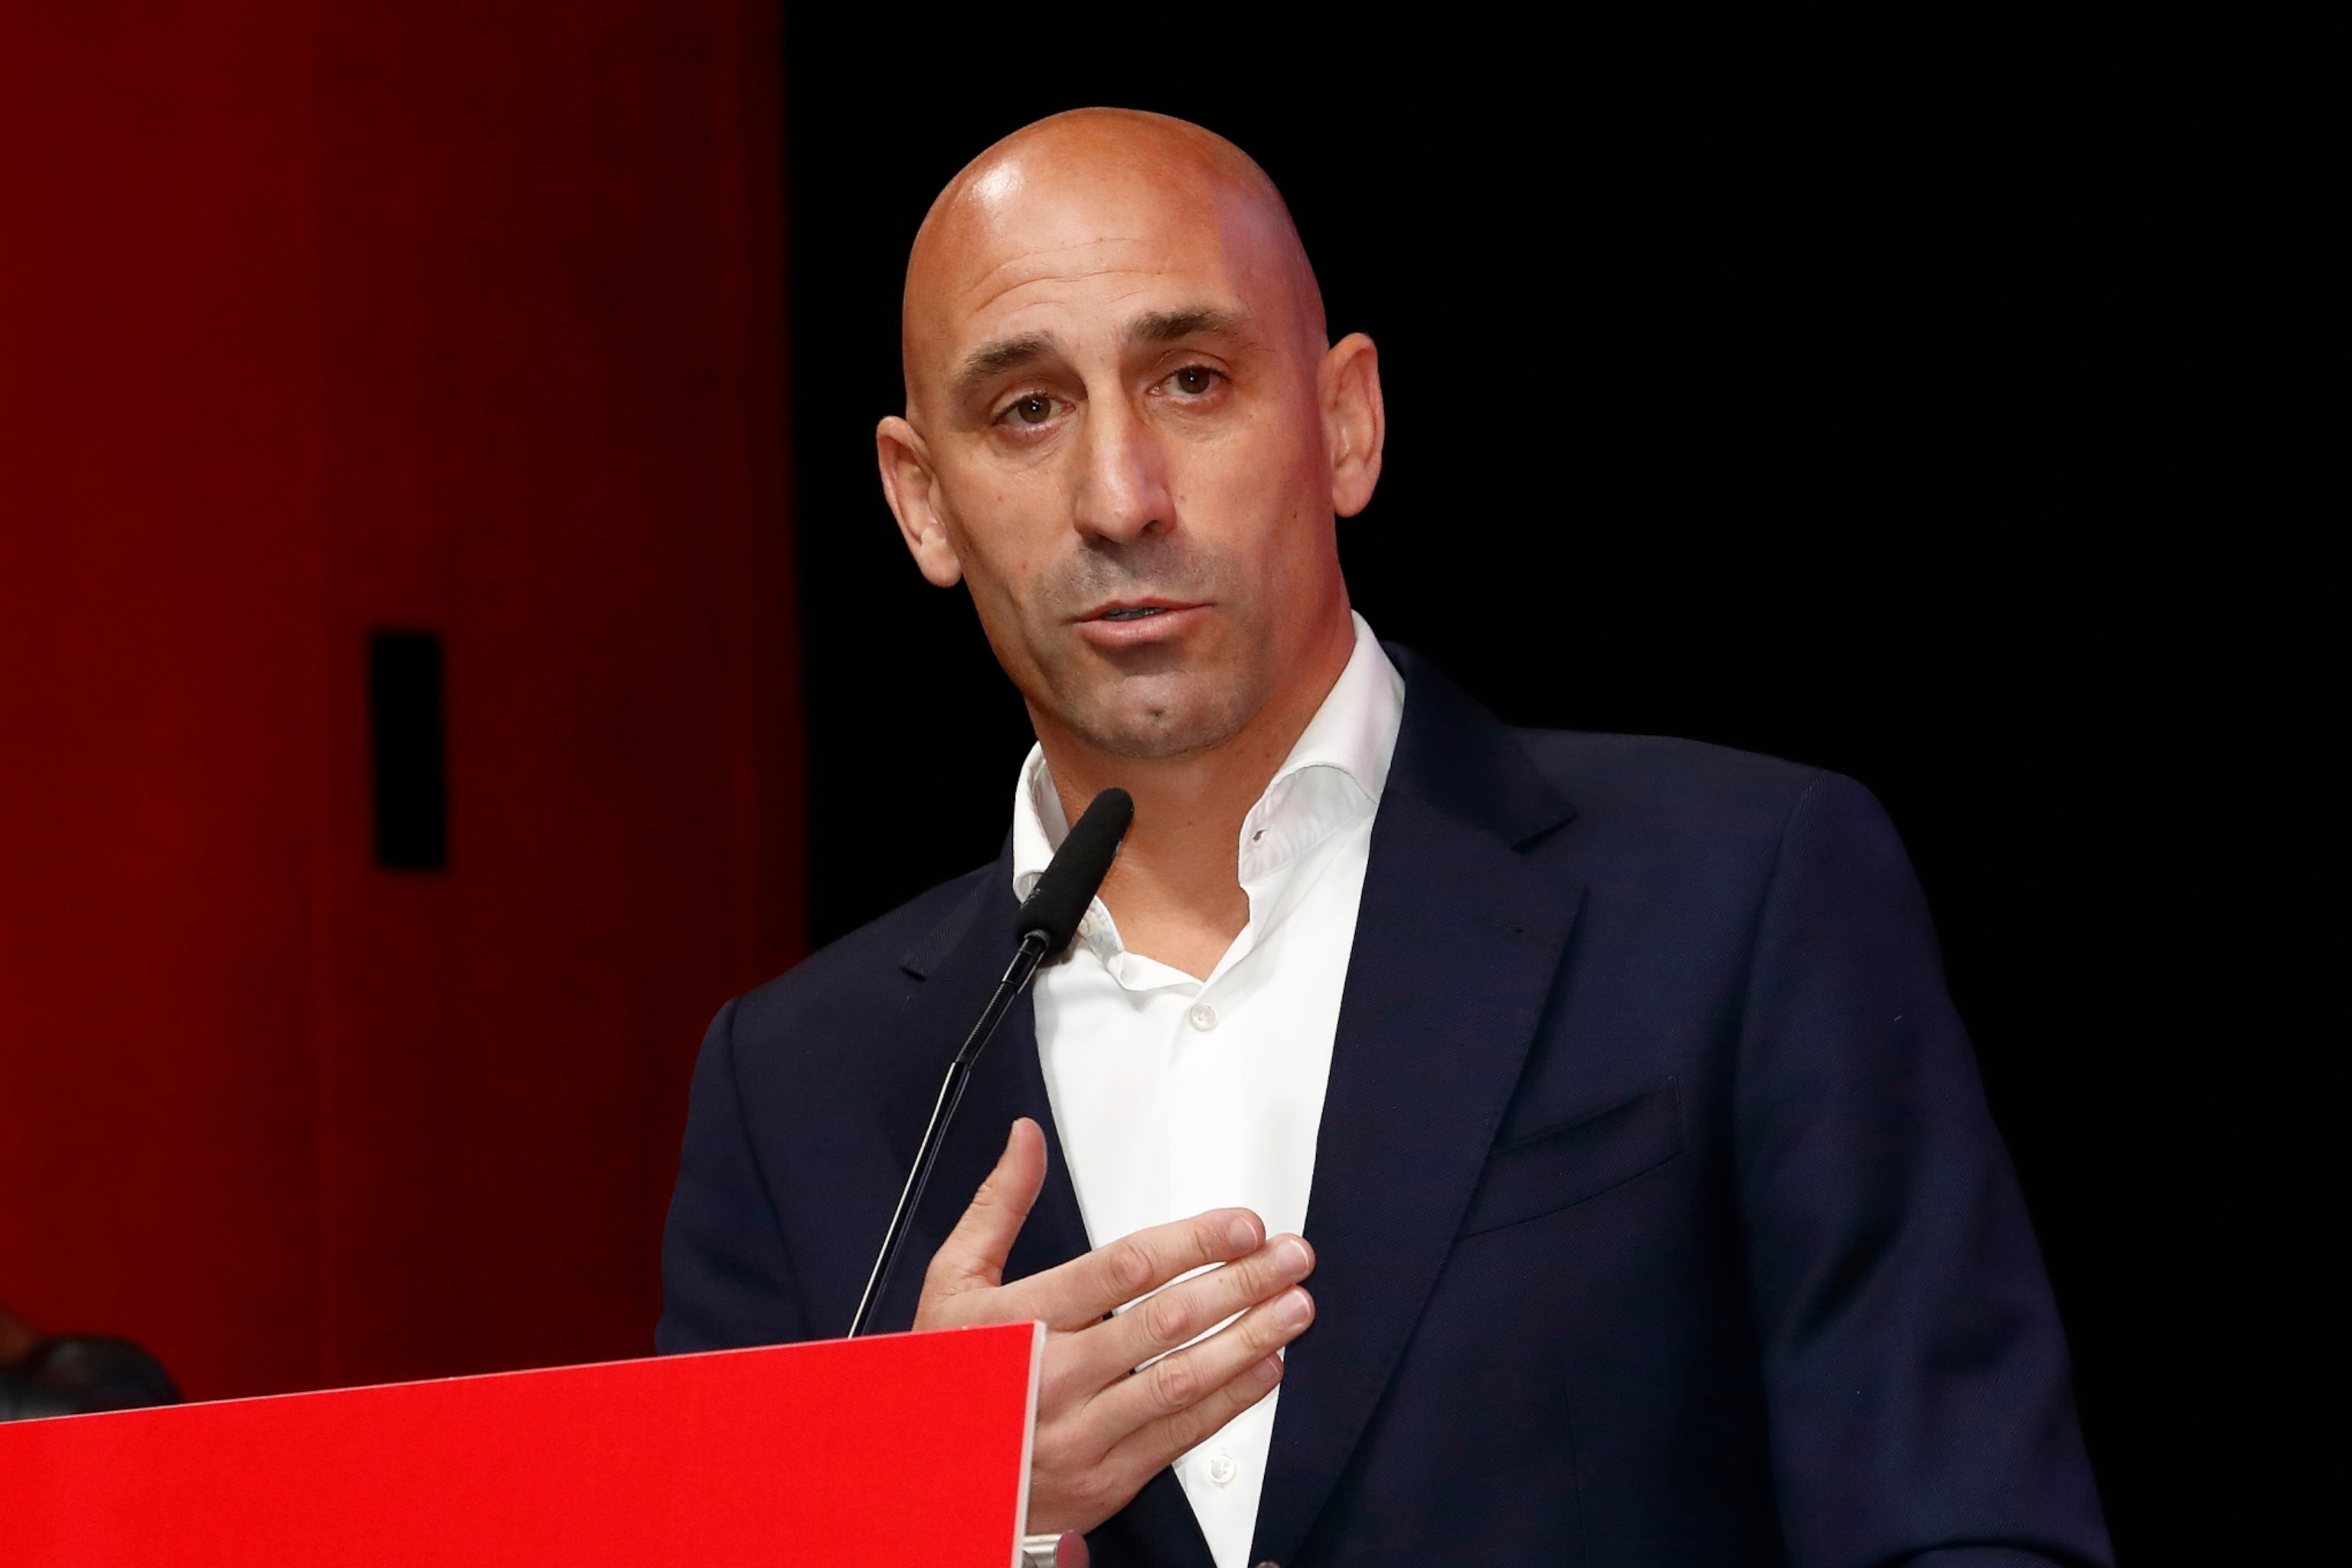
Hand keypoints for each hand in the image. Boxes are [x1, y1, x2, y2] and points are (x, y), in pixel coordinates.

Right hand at [915, 1118, 1316, 1534]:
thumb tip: (1026, 1140)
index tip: (1240, 1226)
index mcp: (1020, 1320)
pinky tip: (1265, 1368)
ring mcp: (1082, 1433)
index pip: (1123, 1270)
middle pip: (1165, 1323)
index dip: (1192, 1243)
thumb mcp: (954, 1282)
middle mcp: (1054, 1377)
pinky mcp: (1106, 1478)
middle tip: (1289, 1257)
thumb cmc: (947, 1373)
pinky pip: (1181, 1436)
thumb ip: (999, 1206)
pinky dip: (1231, 1401)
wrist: (929, 1480)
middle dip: (1240, 1283)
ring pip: (1182, 1380)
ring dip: (1249, 1339)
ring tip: (1293, 1307)